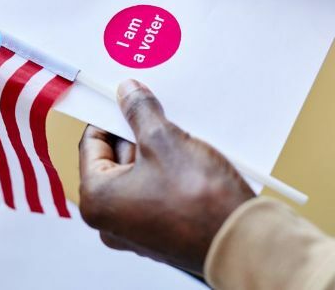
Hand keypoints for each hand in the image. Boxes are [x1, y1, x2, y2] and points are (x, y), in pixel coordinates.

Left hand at [78, 80, 254, 273]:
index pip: (92, 143)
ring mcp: (136, 231)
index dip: (109, 116)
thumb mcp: (164, 141)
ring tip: (177, 135)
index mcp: (97, 201)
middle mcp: (110, 222)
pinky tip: (187, 157)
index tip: (125, 98)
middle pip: (115, 159)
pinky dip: (166, 173)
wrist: (242, 241)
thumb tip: (127, 93)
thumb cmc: (199, 201)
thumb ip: (139, 112)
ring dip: (155, 152)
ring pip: (138, 176)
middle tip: (156, 111)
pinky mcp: (160, 233)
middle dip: (135, 133)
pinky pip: (154, 192)